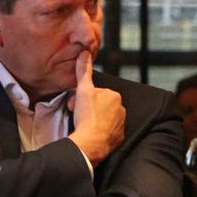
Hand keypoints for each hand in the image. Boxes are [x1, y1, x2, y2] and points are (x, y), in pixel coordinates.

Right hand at [68, 50, 124, 166]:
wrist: (91, 142)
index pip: (96, 93)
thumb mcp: (83, 90)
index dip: (82, 98)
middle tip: (77, 115)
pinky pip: (108, 132)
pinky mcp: (119, 137)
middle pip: (100, 106)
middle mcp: (122, 108)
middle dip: (87, 108)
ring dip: (93, 119)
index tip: (74, 105)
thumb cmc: (87, 116)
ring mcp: (121, 124)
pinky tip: (90, 133)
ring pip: (104, 118)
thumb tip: (85, 53)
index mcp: (115, 96)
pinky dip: (99, 132)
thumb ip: (84, 71)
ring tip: (83, 125)